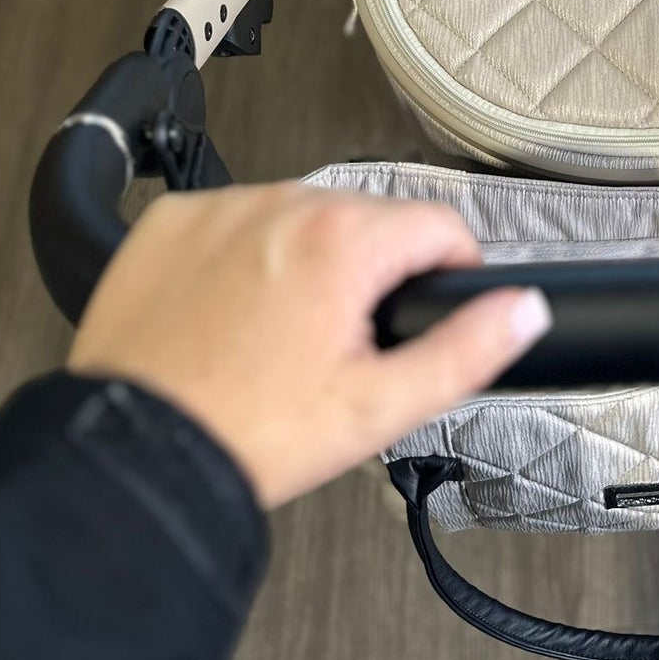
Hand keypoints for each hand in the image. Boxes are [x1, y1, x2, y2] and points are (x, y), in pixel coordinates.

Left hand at [68, 183, 550, 508]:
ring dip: (305, 260)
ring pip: (300, 219)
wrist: (134, 455)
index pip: (440, 224)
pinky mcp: (172, 221)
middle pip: (368, 222)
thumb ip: (465, 349)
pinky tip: (227, 315)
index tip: (420, 312)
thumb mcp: (378, 408)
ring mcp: (224, 207)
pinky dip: (239, 257)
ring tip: (276, 337)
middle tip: (336, 348)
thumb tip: (525, 310)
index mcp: (345, 240)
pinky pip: (233, 221)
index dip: (449, 272)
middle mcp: (286, 204)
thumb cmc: (247, 434)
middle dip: (368, 274)